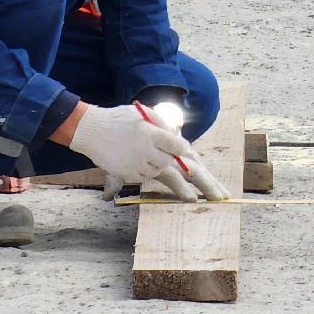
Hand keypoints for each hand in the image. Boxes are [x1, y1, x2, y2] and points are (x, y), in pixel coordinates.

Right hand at [66, 104, 224, 201]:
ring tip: (196, 194)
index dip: (187, 152)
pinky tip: (145, 165)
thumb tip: (184, 144)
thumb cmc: (121, 120)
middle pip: (180, 168)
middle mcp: (147, 150)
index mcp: (152, 132)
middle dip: (204, 183)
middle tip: (221, 197)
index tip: (192, 155)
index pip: (178, 146)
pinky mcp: (131, 175)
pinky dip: (154, 172)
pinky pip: (150, 176)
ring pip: (164, 173)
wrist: (91, 130)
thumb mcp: (145, 115)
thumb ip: (165, 127)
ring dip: (177, 180)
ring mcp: (138, 165)